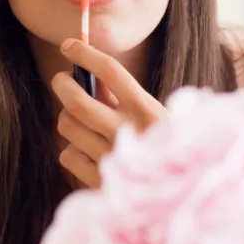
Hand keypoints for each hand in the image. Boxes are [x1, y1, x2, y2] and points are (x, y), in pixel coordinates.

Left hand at [51, 38, 165, 187]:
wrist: (182, 197)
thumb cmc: (165, 149)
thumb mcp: (155, 118)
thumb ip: (126, 99)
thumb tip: (88, 74)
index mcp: (148, 111)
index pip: (111, 71)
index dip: (85, 54)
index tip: (69, 45)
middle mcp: (128, 133)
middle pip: (77, 101)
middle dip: (62, 84)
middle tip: (61, 80)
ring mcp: (112, 159)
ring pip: (68, 126)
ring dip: (68, 119)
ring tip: (82, 123)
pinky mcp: (99, 182)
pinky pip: (68, 155)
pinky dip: (72, 150)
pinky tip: (88, 153)